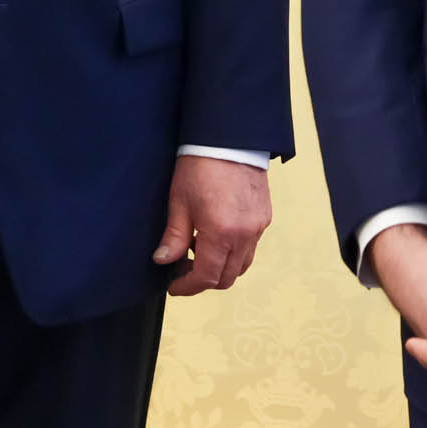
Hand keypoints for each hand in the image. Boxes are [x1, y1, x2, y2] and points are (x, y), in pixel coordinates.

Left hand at [154, 155, 271, 295]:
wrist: (229, 140)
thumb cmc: (200, 167)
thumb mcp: (179, 202)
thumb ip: (173, 237)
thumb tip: (162, 260)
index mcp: (220, 234)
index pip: (206, 277)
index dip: (187, 287)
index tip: (173, 286)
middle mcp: (244, 236)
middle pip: (227, 278)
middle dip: (203, 281)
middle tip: (182, 271)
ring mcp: (258, 228)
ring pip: (242, 266)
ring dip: (220, 269)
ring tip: (197, 252)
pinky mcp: (264, 219)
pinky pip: (250, 248)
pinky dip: (233, 253)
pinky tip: (214, 237)